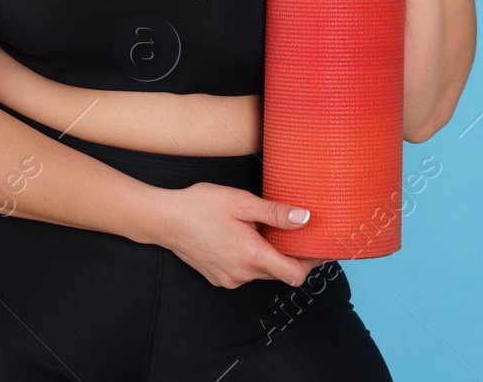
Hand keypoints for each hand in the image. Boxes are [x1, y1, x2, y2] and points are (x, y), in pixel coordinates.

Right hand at [159, 182, 329, 287]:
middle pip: (280, 272)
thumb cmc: (200, 206)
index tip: (318, 247)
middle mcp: (242, 274)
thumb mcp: (242, 202)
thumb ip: (275, 213)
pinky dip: (251, 258)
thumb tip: (305, 219)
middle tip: (294, 229)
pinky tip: (242, 236)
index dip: (311, 263)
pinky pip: (245, 272)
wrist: (164, 219)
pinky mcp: (218, 278)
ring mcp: (229, 279)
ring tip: (262, 228)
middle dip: (290, 254)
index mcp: (252, 256)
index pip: (295, 275)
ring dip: (269, 254)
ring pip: (262, 272)